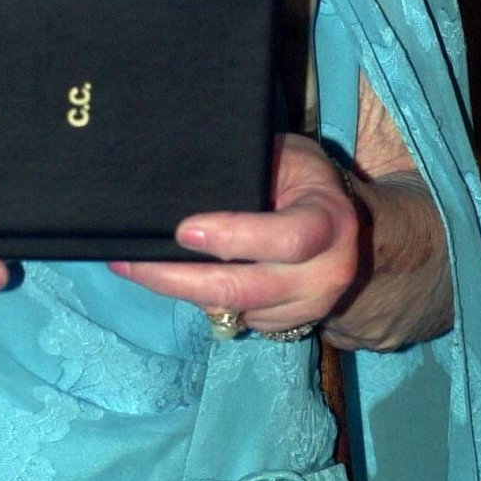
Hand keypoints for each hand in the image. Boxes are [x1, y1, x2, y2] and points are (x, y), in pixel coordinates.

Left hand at [109, 134, 359, 334]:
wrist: (350, 229)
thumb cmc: (303, 178)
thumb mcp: (287, 155)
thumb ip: (251, 167)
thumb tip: (184, 170)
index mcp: (329, 221)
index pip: (288, 238)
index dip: (235, 237)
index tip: (183, 230)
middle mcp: (326, 273)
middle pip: (248, 289)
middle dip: (182, 279)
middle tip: (131, 262)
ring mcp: (309, 307)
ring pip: (234, 310)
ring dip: (180, 291)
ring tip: (130, 267)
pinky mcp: (288, 325)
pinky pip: (235, 318)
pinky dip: (199, 300)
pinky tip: (167, 278)